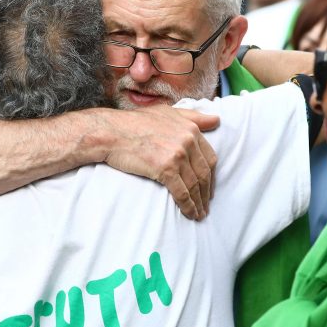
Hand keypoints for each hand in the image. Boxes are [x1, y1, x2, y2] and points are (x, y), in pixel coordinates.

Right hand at [101, 106, 218, 219]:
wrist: (111, 133)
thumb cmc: (134, 122)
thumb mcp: (166, 113)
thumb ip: (192, 117)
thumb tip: (216, 119)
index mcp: (190, 128)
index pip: (209, 157)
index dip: (211, 176)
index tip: (209, 188)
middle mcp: (187, 141)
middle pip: (204, 173)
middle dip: (206, 192)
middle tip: (205, 205)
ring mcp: (177, 155)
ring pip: (195, 184)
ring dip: (199, 202)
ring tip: (199, 214)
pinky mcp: (165, 168)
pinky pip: (182, 192)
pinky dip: (188, 205)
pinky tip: (190, 213)